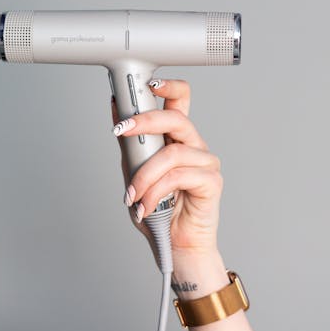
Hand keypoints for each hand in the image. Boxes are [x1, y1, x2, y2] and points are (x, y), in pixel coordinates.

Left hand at [110, 78, 222, 259]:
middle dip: (145, 120)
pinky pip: (179, 176)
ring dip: (144, 175)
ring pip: (172, 153)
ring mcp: (206, 163)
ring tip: (132, 195)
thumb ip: (129, 143)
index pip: (180, 100)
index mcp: (177, 138)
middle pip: (177, 118)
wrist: (173, 247)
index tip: (147, 83)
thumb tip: (118, 109)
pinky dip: (156, 191)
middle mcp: (194, 146)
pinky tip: (145, 205)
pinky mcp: (212, 182)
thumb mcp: (134, 170)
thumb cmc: (157, 210)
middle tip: (121, 129)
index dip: (167, 87)